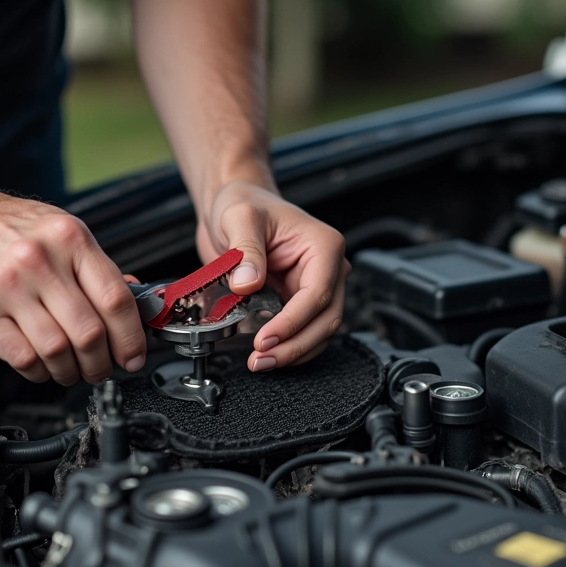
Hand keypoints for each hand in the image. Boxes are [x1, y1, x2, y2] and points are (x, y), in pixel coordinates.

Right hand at [0, 188, 146, 384]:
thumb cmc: (11, 228)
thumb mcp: (63, 233)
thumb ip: (97, 271)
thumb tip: (137, 306)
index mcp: (70, 239)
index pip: (116, 299)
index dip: (131, 338)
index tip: (134, 356)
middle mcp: (39, 259)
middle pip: (89, 332)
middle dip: (102, 363)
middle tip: (102, 369)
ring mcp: (7, 285)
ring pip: (57, 350)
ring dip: (71, 371)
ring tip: (72, 370)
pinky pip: (22, 357)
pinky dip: (39, 371)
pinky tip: (41, 365)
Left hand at [196, 181, 349, 370]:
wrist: (237, 204)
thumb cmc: (244, 203)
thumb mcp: (239, 218)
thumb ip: (245, 251)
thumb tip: (247, 284)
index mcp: (323, 246)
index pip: (317, 295)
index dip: (292, 323)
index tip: (264, 339)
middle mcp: (327, 269)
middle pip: (325, 321)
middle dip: (294, 346)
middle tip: (261, 360)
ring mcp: (316, 288)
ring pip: (319, 333)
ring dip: (292, 353)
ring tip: (259, 363)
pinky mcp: (299, 302)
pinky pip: (303, 333)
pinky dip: (288, 348)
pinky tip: (265, 354)